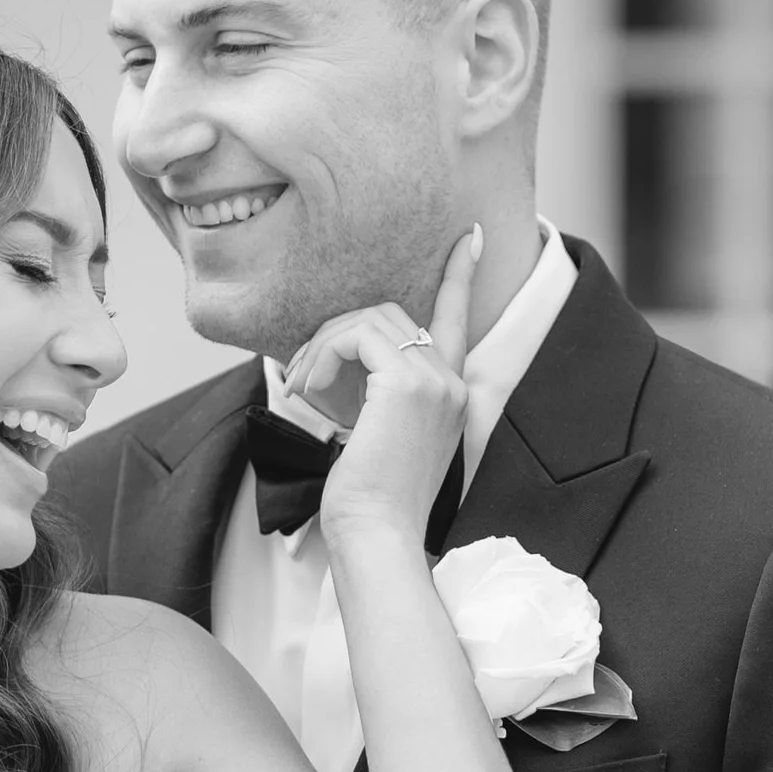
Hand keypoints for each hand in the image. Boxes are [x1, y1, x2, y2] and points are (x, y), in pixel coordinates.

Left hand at [283, 226, 480, 550]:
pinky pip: (356, 336)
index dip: (462, 275)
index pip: (457, 320)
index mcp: (450, 394)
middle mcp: (451, 382)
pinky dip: (322, 355)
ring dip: (323, 346)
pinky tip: (307, 392)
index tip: (472, 237)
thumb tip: (333, 359)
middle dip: (337, 334)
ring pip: (370, 320)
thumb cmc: (367, 502)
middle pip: (391, 315)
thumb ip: (376, 395)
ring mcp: (436, 380)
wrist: (376, 534)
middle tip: (300, 377)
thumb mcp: (376, 437)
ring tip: (300, 388)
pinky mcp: (408, 383)